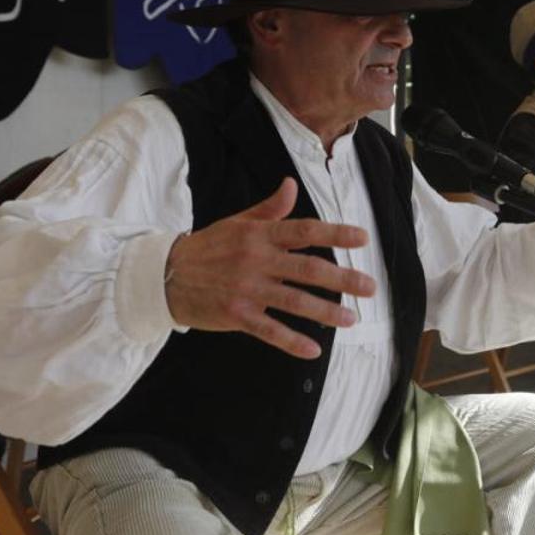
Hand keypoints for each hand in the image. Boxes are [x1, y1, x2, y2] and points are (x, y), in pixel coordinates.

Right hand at [164, 177, 375, 358]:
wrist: (165, 275)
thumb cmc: (208, 247)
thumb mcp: (238, 222)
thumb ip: (270, 209)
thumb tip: (291, 184)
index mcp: (259, 235)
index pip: (304, 232)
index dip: (335, 235)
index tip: (362, 239)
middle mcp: (256, 260)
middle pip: (308, 269)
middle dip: (342, 279)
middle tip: (369, 288)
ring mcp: (247, 289)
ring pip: (294, 301)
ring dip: (325, 312)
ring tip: (350, 319)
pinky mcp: (236, 315)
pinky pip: (269, 331)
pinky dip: (292, 341)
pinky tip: (313, 350)